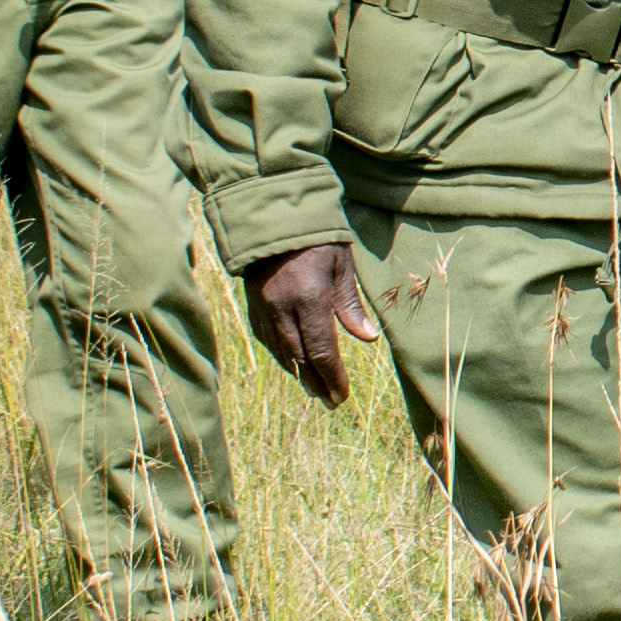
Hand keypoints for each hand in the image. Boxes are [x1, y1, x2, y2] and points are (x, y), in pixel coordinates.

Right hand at [244, 245, 366, 405]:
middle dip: (317, 383)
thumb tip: (368, 338)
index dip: (333, 377)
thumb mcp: (342, 265)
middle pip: (300, 358)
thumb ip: (351, 304)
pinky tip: (294, 365)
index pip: (322, 350)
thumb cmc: (317, 239)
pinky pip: (267, 340)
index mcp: (309, 298)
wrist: (272, 219)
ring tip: (316, 389)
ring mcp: (263, 309)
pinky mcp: (252, 307)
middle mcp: (282, 309)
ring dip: (300, 374)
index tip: (343, 395)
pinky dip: (282, 357)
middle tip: (331, 401)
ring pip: (281, 353)